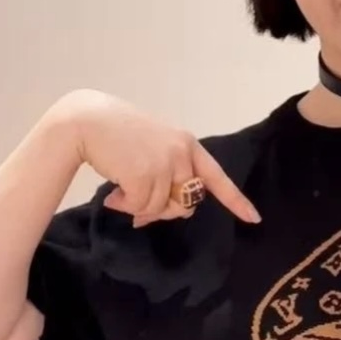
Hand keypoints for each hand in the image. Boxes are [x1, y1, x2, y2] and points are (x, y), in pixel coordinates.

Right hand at [45, 90, 259, 226]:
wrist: (86, 120)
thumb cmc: (116, 135)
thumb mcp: (152, 149)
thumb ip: (164, 177)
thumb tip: (151, 216)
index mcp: (187, 144)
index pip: (216, 177)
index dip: (235, 201)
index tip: (254, 219)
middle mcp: (182, 153)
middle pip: (186, 202)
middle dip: (162, 211)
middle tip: (137, 208)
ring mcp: (165, 164)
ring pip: (160, 208)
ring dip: (137, 208)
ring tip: (119, 192)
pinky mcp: (144, 175)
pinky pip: (140, 207)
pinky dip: (124, 206)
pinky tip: (112, 193)